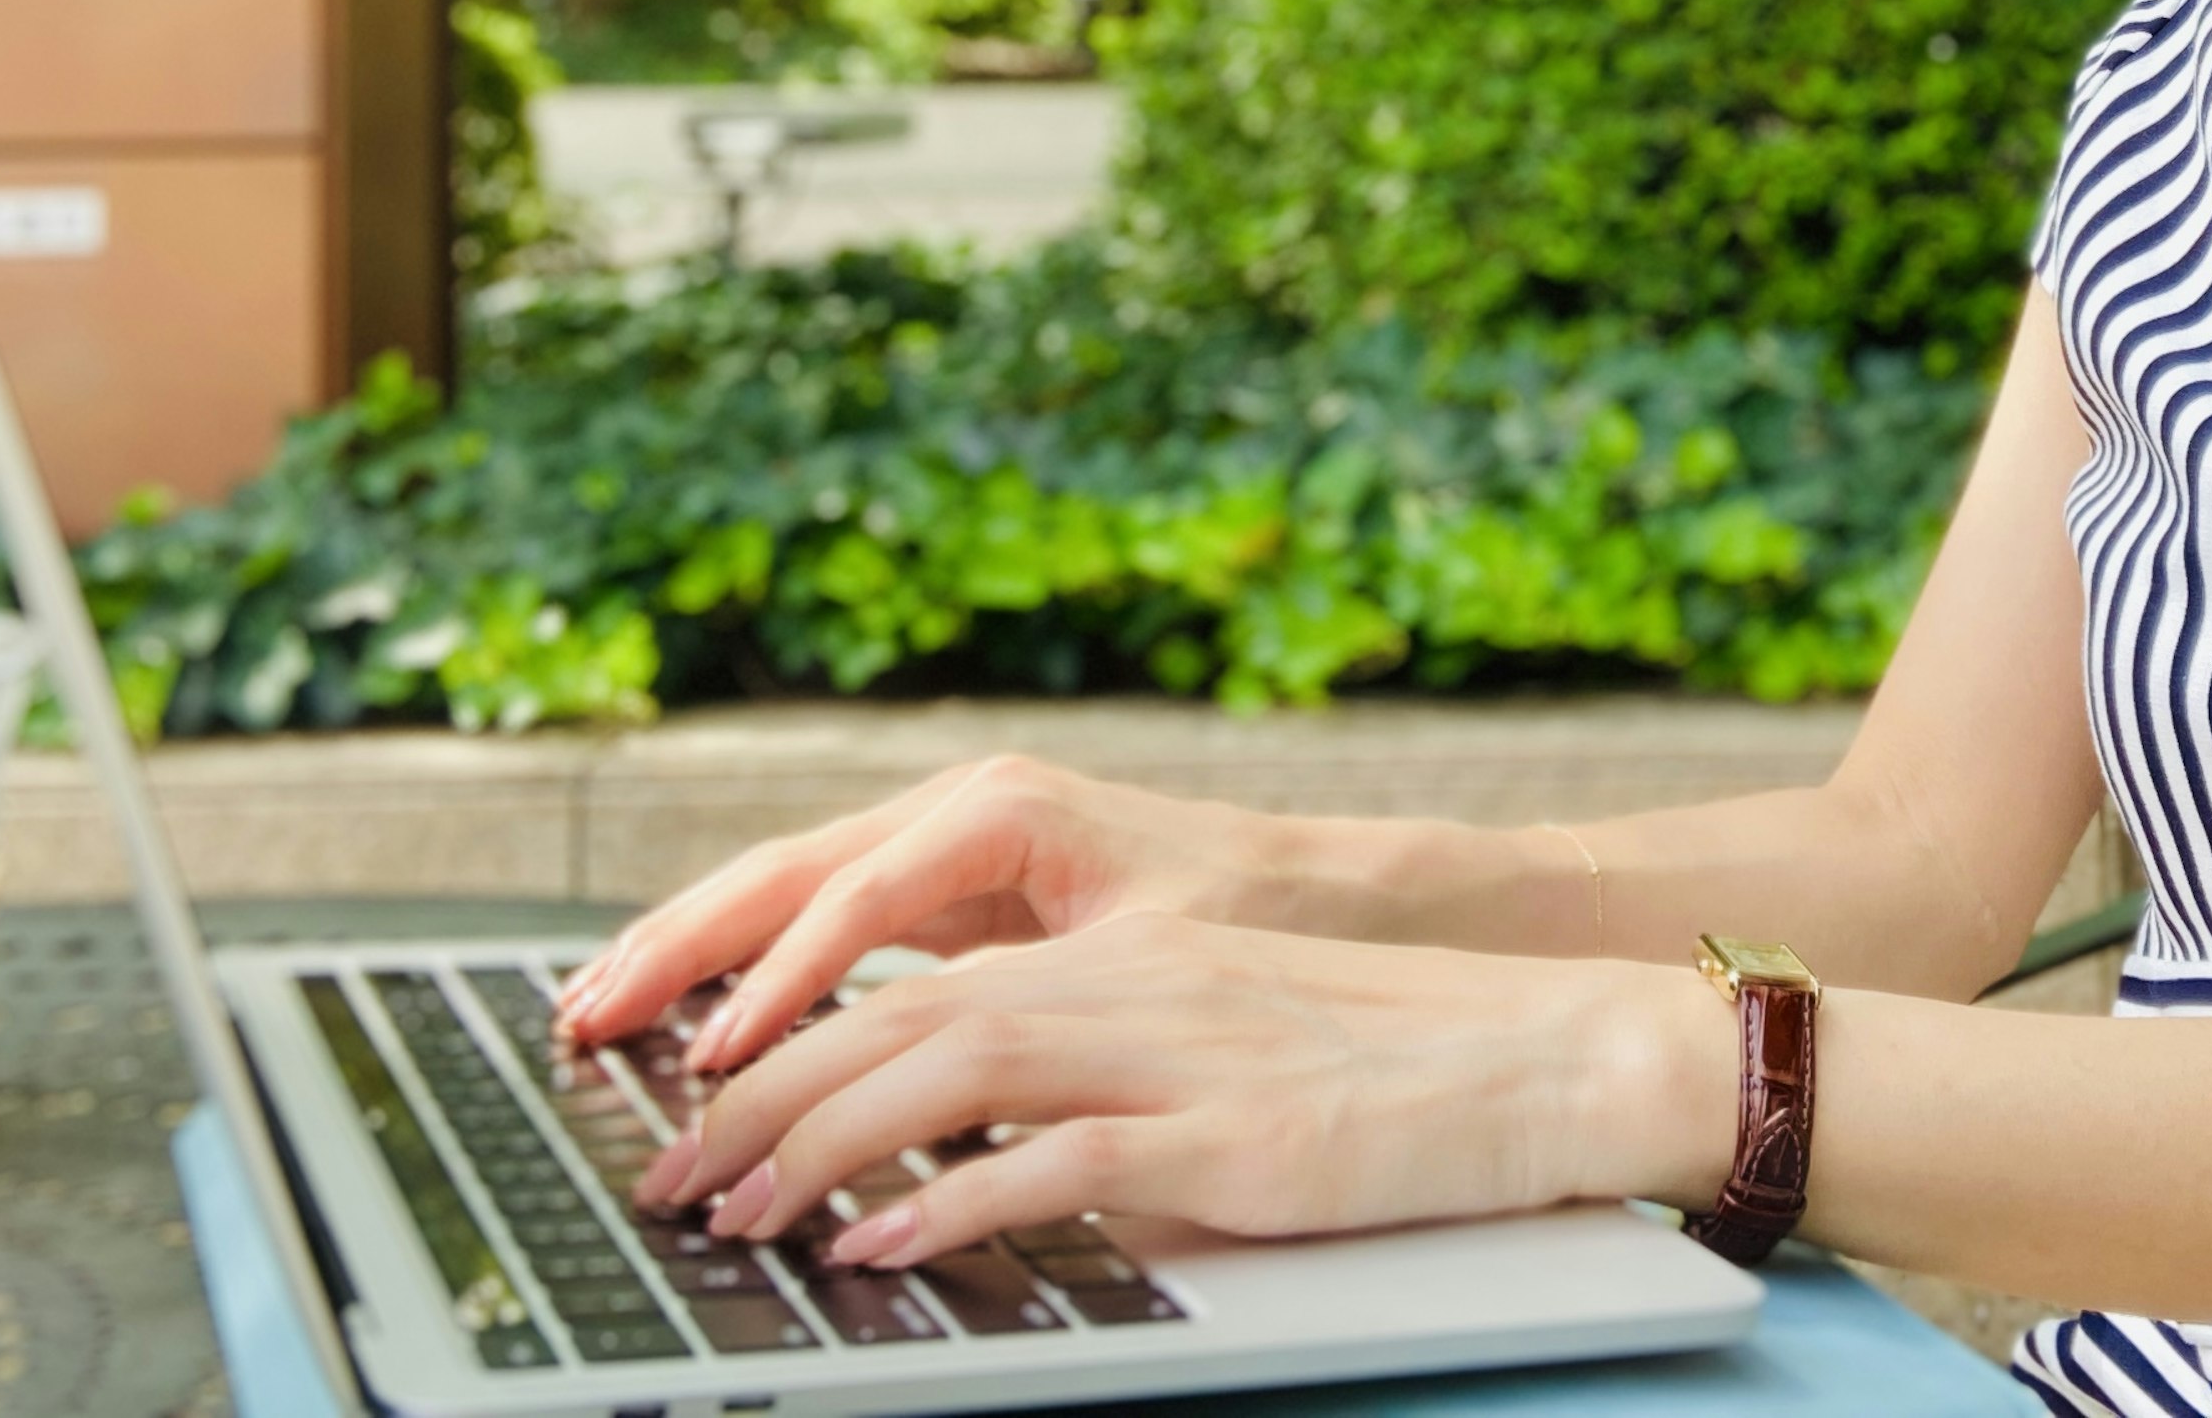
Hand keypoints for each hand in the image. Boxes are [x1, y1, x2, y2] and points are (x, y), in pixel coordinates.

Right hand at [556, 754, 1282, 1070]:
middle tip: (584, 1018)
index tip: (715, 1057)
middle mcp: (958, 807)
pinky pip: (819, 917)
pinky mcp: (944, 883)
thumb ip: (1029, 992)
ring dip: (688, 945)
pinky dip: (743, 957)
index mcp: (1002, 812)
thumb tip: (920, 1052)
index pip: (855, 903)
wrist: (1325, 888)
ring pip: (785, 887)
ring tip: (591, 1007)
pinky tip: (682, 1006)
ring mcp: (943, 840)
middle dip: (681, 945)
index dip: (777, 984)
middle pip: (786, 874)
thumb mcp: (1142, 951)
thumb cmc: (1252, 917)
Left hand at [636, 913, 1739, 1266]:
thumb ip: (1083, 1086)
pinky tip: (883, 1253)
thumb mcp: (1210, 1051)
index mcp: (1119, 957)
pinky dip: (956, 1208)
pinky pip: (1062, 1165)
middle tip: (663, 1183)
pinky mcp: (1232, 1139)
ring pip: (949, 1071)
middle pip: (897, 1019)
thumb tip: (943, 1164)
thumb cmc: (1386, 1065)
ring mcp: (1179, 1055)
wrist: (1548, 1054)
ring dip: (819, 1151)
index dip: (780, 1048)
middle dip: (754, 1104)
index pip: (906, 984)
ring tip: (731, 1220)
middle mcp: (1130, 984)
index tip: (689, 1117)